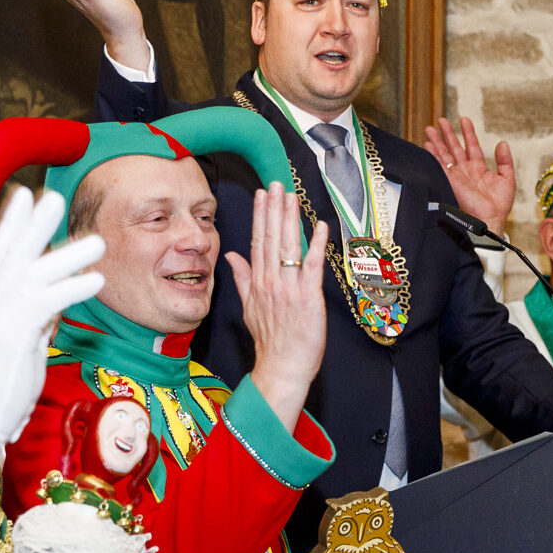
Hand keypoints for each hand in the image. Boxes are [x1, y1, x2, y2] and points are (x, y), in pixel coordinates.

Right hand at [0, 187, 104, 457]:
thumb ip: (33, 310)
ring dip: (68, 256)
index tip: (22, 194)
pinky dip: (72, 288)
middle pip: (13, 253)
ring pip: (33, 275)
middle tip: (54, 196)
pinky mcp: (14, 337)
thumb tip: (57, 290)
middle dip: (34, 224)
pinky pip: (46, 304)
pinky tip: (95, 279)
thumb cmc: (3, 376)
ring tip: (98, 242)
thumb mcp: (17, 335)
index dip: (10, 222)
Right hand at [226, 187, 327, 430]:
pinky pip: (313, 267)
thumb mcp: (249, 307)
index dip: (260, 216)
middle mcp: (271, 282)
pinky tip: (321, 227)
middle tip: (276, 184)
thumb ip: (242, 279)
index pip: (258, 242)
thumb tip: (232, 256)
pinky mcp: (308, 298)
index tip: (262, 194)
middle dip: (274, 209)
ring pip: (288, 247)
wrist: (281, 368)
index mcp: (258, 282)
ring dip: (290, 220)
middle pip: (271, 239)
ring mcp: (289, 289)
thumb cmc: (270, 341)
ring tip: (291, 196)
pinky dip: (317, 246)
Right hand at [425, 115, 514, 229]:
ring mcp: (456, 175)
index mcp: (479, 168)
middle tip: (441, 121)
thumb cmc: (499, 204)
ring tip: (430, 129)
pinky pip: (439, 165)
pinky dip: (432, 155)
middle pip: (454, 148)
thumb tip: (502, 143)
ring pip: (444, 154)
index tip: (464, 120)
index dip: (468, 133)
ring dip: (437, 142)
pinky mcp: (449, 180)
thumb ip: (504, 160)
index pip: (471, 146)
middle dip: (448, 134)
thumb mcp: (507, 178)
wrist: (490, 218)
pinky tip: (427, 145)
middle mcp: (465, 170)